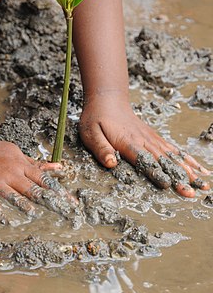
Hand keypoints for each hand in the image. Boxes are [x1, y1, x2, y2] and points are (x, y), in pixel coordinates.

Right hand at [0, 131, 66, 218]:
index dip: (59, 191)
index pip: (43, 178)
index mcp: (19, 163)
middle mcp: (9, 171)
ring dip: (24, 204)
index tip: (72, 203)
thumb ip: (36, 164)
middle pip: (33, 188)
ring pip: (12, 194)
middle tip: (65, 213)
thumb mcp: (14, 153)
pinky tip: (4, 218)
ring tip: (35, 215)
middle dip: (50, 201)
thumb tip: (60, 168)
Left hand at [79, 96, 209, 197]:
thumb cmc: (96, 119)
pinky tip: (198, 168)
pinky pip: (173, 149)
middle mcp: (143, 140)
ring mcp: (151, 138)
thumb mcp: (90, 134)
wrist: (107, 100)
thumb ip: (101, 149)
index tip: (167, 184)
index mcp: (127, 142)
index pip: (143, 159)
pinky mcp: (154, 137)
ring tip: (202, 183)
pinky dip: (187, 159)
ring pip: (172, 155)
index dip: (155, 172)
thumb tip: (111, 164)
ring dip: (188, 170)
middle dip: (178, 177)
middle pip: (163, 160)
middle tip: (191, 192)